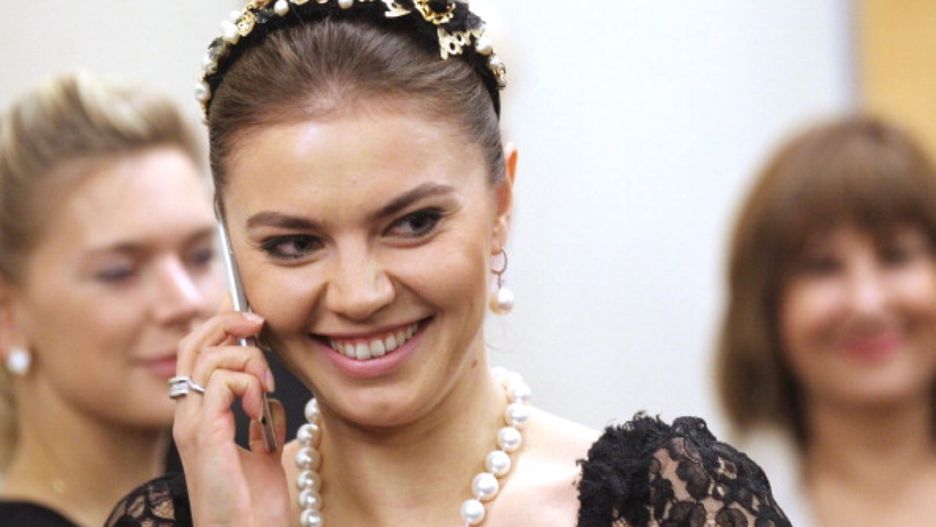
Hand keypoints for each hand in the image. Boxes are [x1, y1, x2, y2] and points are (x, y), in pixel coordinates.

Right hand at [172, 311, 290, 526]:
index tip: (251, 314)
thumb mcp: (263, 452)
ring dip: (247, 360)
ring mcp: (191, 425)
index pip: (197, 353)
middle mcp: (187, 416)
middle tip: (259, 323)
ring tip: (265, 388)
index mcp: (199, 416)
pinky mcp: (203, 435)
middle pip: (193, 343)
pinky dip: (247, 384)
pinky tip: (258, 409)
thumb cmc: (255, 506)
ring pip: (208, 357)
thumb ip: (262, 422)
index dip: (220, 324)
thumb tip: (271, 399)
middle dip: (227, 321)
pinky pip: (221, 382)